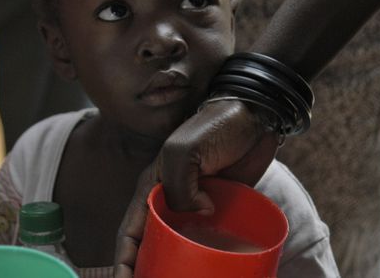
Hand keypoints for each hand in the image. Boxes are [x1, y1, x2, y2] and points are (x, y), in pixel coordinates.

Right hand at [113, 100, 278, 277]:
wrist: (255, 117)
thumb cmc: (215, 126)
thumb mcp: (185, 151)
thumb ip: (179, 186)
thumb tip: (198, 216)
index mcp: (152, 188)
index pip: (130, 233)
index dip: (123, 262)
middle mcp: (170, 202)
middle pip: (151, 245)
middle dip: (147, 271)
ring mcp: (195, 208)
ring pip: (179, 248)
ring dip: (176, 268)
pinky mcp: (220, 212)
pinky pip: (209, 242)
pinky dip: (207, 260)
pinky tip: (211, 274)